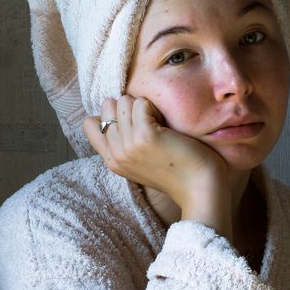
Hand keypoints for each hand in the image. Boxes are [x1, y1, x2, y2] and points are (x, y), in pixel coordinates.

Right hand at [83, 95, 228, 216]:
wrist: (200, 188)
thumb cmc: (177, 171)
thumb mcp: (140, 162)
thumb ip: (123, 144)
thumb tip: (112, 111)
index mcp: (112, 161)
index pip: (90, 124)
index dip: (111, 115)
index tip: (133, 124)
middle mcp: (116, 153)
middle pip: (108, 107)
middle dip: (129, 107)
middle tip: (151, 124)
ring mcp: (129, 145)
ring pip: (123, 101)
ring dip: (143, 105)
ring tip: (160, 125)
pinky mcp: (145, 136)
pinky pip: (141, 103)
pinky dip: (154, 107)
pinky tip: (166, 125)